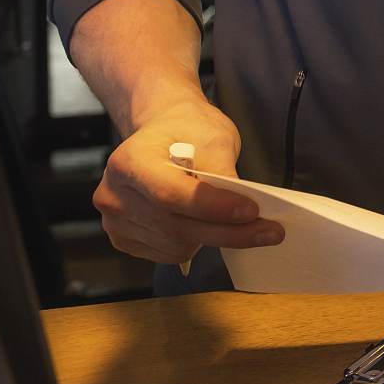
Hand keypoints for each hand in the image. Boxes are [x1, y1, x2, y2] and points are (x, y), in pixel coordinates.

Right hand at [93, 95, 283, 264]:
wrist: (164, 132)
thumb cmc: (187, 129)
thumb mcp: (213, 136)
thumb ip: (223, 171)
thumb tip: (242, 208)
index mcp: (129, 161)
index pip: (172, 195)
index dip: (214, 207)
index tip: (252, 211)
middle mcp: (113, 194)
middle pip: (175, 227)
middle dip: (227, 232)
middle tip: (269, 231)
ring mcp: (114, 220)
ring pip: (175, 245)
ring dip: (214, 239)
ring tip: (237, 222)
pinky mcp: (123, 238)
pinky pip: (167, 254)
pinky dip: (196, 244)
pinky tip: (207, 225)